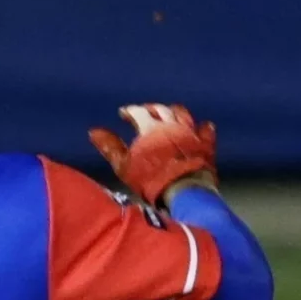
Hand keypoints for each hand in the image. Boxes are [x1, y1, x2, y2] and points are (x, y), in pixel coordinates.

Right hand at [88, 103, 218, 207]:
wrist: (185, 191)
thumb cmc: (150, 179)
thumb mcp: (123, 165)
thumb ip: (110, 147)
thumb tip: (94, 131)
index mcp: (150, 128)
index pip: (138, 112)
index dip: (129, 111)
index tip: (123, 113)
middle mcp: (172, 125)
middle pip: (161, 109)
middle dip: (151, 108)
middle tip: (144, 111)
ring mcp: (191, 133)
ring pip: (183, 114)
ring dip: (174, 111)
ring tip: (169, 113)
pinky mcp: (206, 144)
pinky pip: (206, 131)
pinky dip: (202, 127)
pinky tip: (202, 126)